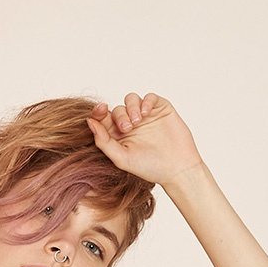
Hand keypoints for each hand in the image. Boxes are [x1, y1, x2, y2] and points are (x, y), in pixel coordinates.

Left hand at [87, 94, 203, 185]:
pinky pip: (149, 97)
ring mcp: (146, 116)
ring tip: (137, 121)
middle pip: (117, 108)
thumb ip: (103, 141)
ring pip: (131, 99)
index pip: (103, 118)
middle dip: (120, 116)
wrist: (177, 169)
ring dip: (131, 107)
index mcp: (118, 136)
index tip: (100, 110)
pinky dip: (146, 102)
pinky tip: (146, 113)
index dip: (98, 111)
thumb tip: (89, 122)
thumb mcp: (121, 158)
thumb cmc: (149, 168)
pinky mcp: (160, 109)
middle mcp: (130, 124)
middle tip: (128, 128)